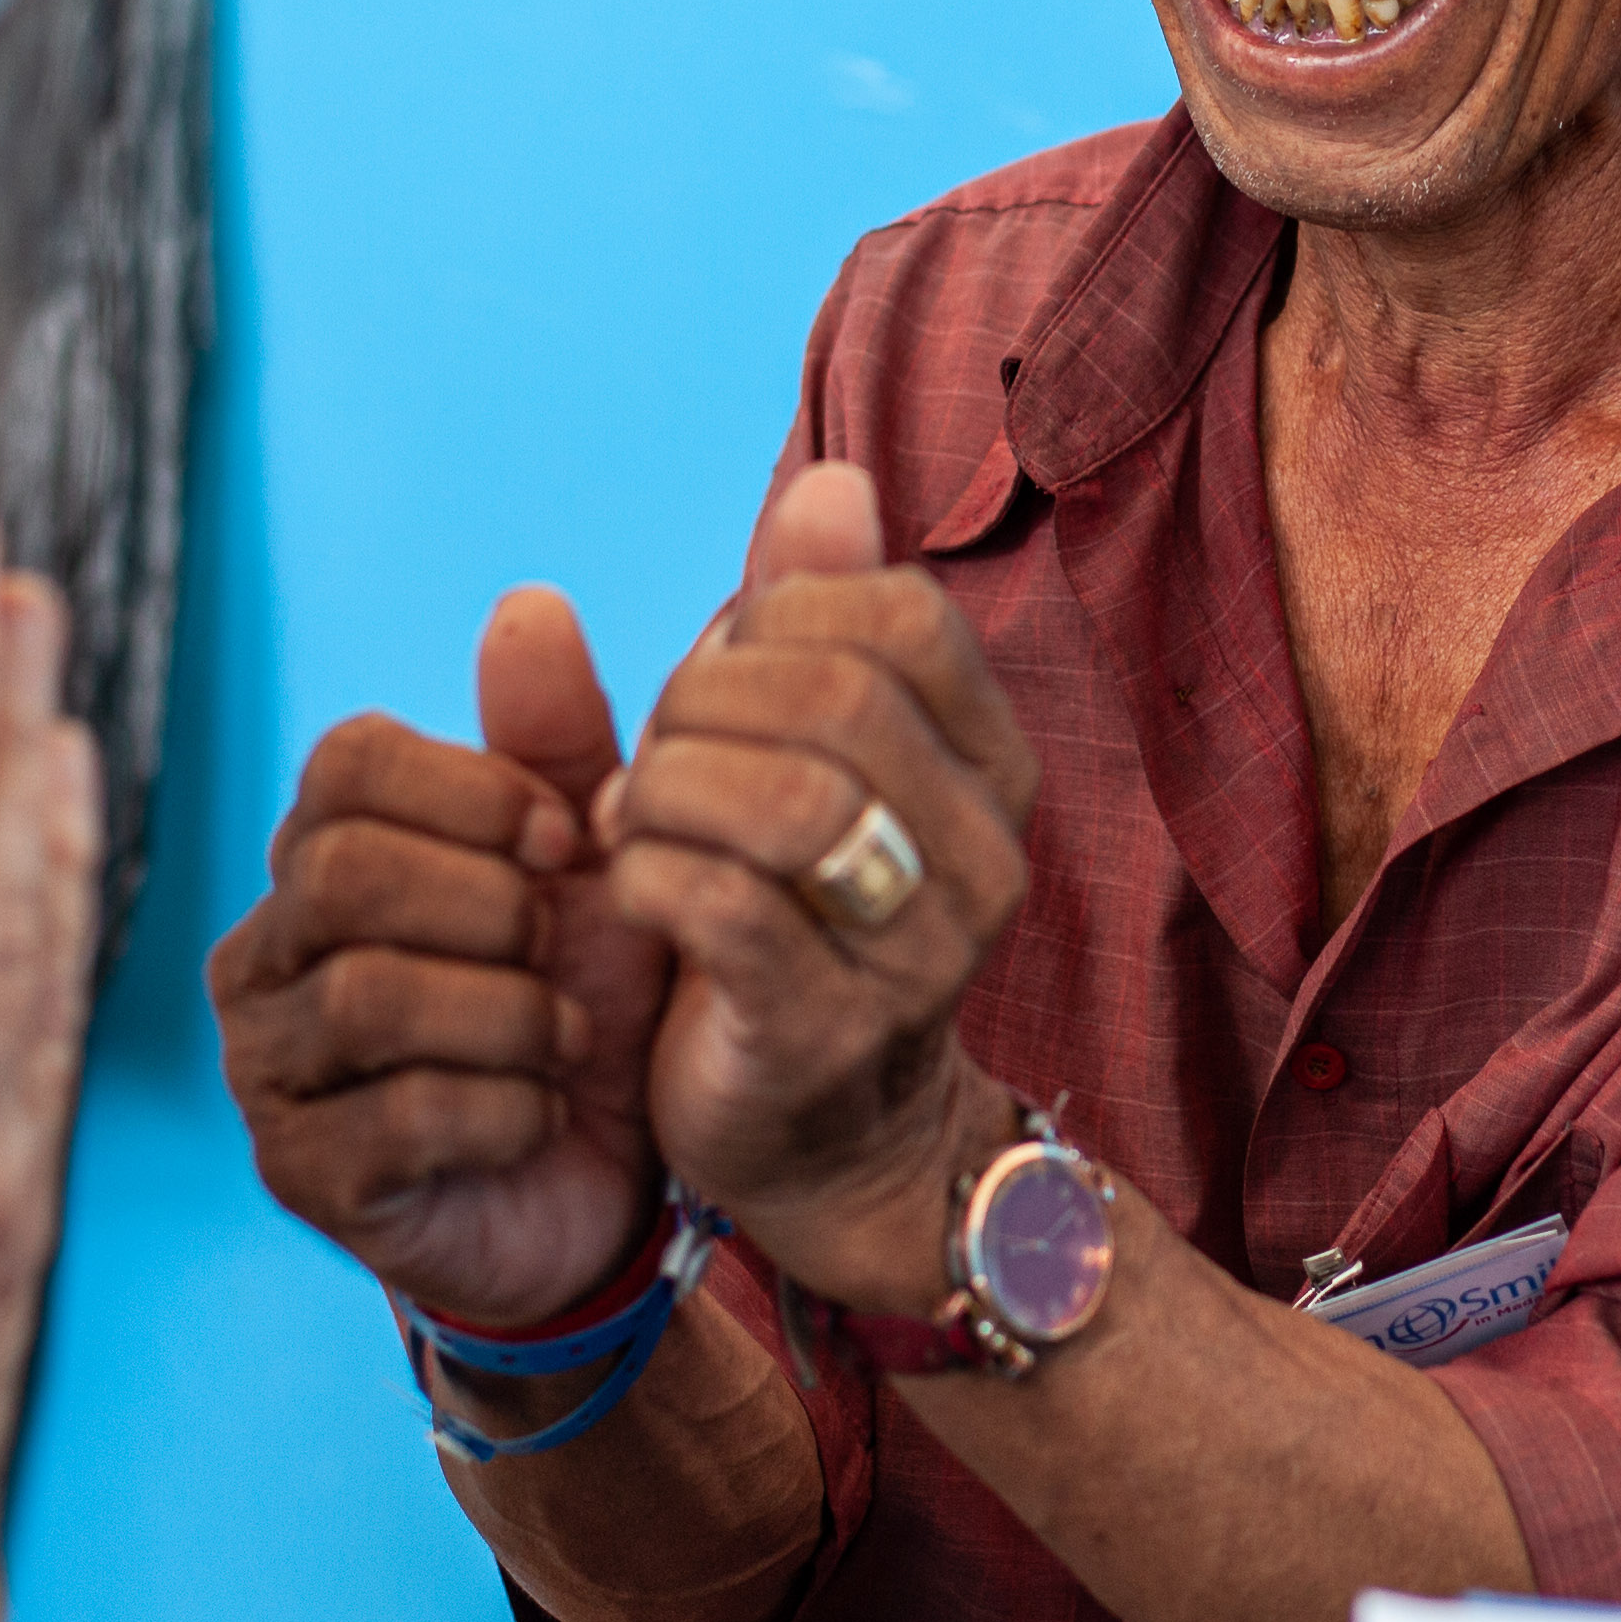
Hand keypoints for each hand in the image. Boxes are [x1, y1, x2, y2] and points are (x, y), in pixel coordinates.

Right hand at [212, 589, 675, 1326]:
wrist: (604, 1184)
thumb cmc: (579, 1004)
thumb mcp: (588, 868)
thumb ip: (558, 745)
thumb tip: (529, 603)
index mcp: (321, 849)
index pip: (347, 761)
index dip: (471, 788)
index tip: (566, 838)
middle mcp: (265, 949)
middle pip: (343, 870)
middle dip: (487, 905)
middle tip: (561, 948)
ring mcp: (269, 1065)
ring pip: (368, 994)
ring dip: (507, 1012)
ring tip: (564, 1038)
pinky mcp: (303, 1174)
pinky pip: (395, 1116)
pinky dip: (502, 1107)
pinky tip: (541, 1113)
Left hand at [600, 463, 1039, 1311]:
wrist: (824, 1143)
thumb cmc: (796, 917)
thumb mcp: (806, 756)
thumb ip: (812, 622)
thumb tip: (831, 479)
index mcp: (992, 766)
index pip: (902, 615)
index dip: (780, 615)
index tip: (719, 673)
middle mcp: (984, 854)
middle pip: (839, 698)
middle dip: (708, 703)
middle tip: (655, 752)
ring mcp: (918, 954)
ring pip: (788, 799)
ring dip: (669, 786)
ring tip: (630, 815)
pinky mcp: (825, 1033)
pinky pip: (724, 907)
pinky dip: (646, 872)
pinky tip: (628, 882)